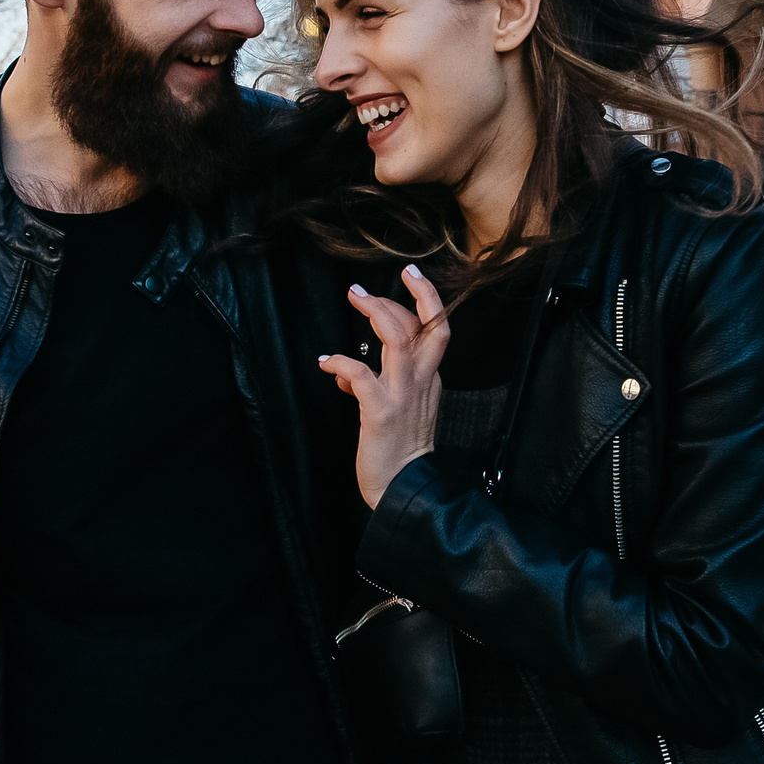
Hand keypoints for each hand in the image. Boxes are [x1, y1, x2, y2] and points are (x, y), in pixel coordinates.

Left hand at [320, 265, 448, 507]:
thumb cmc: (398, 452)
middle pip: (422, 326)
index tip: (412, 274)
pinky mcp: (381, 412)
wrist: (404, 488)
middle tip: (362, 289)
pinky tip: (326, 362)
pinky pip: (361, 375)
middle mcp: (422, 381)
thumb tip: (348, 374)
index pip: (436, 329)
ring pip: (398, 339)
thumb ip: (379, 385)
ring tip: (354, 299)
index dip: (427, 297)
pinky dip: (341, 363)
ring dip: (375, 314)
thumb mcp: (396, 410)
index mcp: (429, 379)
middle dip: (398, 297)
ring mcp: (403, 395)